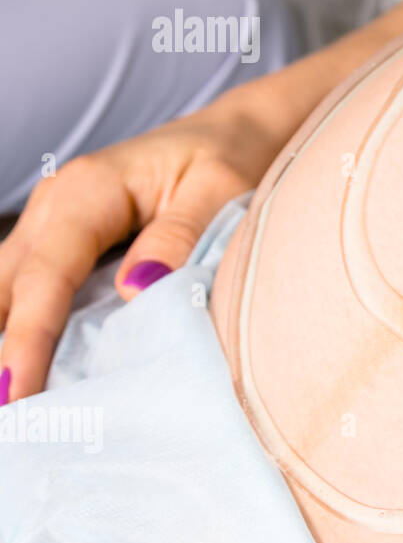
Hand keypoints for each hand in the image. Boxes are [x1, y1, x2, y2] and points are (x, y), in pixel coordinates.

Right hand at [0, 97, 282, 402]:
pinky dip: (18, 327)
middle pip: (6, 288)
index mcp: (87, 192)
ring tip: (6, 397)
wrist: (239, 132)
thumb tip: (135, 291)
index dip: (27, 340)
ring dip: (2, 339)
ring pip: (4, 289)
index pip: (45, 277)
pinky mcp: (64, 242)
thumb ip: (179, 237)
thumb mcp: (219, 188)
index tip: (15, 393)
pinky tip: (21, 368)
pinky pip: (28, 289)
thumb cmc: (230, 157)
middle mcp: (55, 206)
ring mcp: (52, 223)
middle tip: (3, 411)